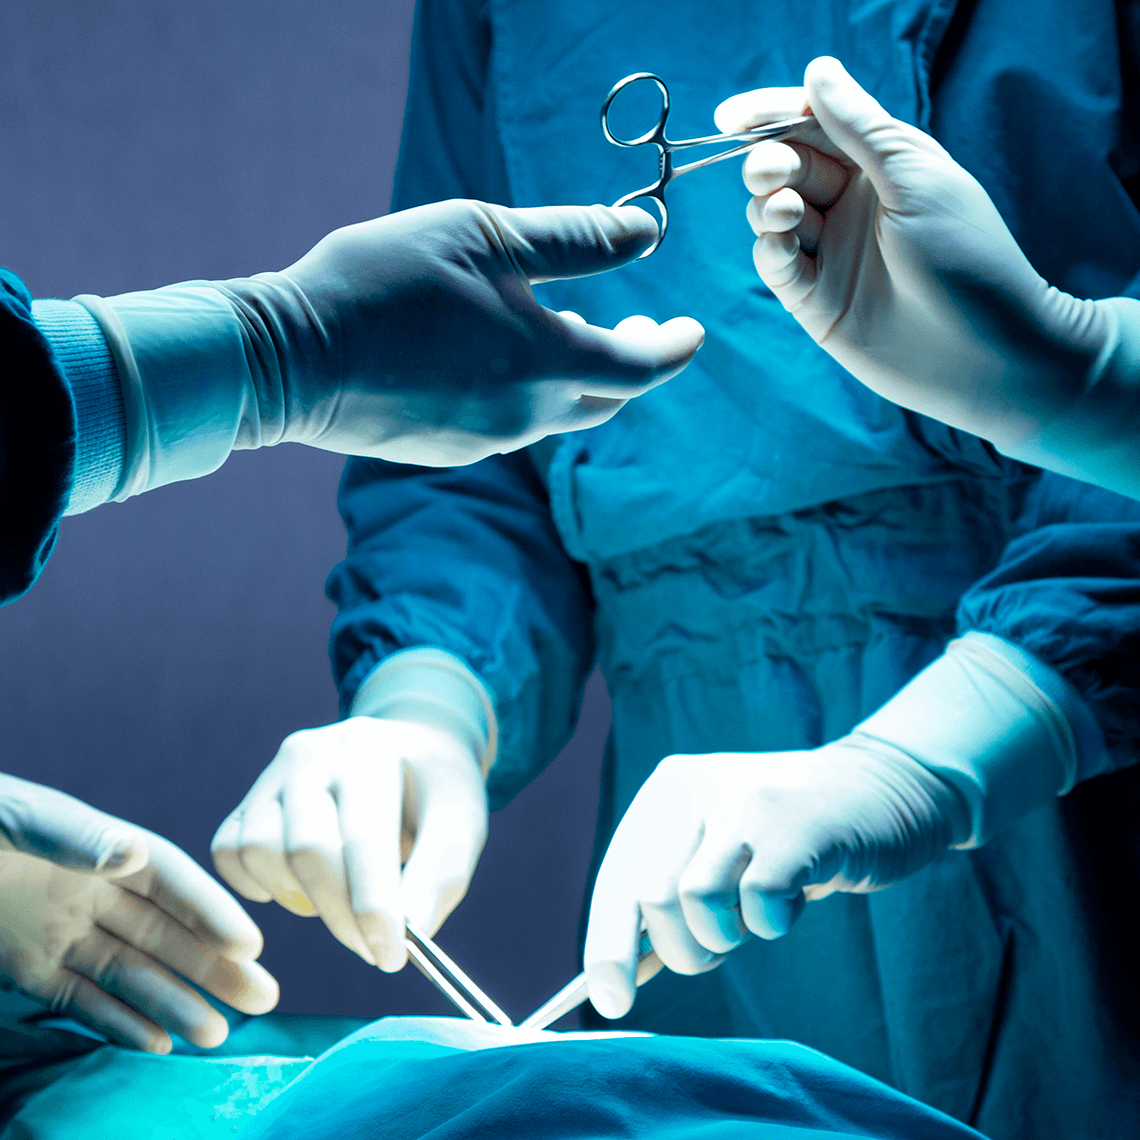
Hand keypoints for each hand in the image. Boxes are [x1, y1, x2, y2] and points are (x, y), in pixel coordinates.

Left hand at [0, 775, 277, 1052]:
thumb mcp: (17, 819)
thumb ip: (73, 836)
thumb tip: (132, 854)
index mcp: (103, 848)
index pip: (169, 882)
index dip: (211, 911)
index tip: (249, 945)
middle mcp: (95, 893)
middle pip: (166, 933)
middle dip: (214, 966)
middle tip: (265, 999)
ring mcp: (64, 932)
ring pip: (132, 974)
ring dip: (174, 1002)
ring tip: (217, 1035)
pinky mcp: (29, 969)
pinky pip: (81, 1000)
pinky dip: (118, 1021)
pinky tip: (155, 1043)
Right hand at [81, 201, 705, 495]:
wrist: (290, 358)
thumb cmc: (385, 282)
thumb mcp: (485, 236)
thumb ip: (575, 241)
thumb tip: (649, 233)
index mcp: (547, 363)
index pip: (643, 369)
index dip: (674, 347)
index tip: (691, 329)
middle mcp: (527, 416)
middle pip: (605, 399)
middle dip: (631, 361)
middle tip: (634, 322)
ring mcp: (486, 441)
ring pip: (555, 413)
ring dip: (572, 373)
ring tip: (558, 327)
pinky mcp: (450, 451)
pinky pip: (510, 423)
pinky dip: (525, 391)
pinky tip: (493, 357)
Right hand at [212, 717, 487, 971]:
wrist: (408, 749)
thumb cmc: (435, 792)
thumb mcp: (461, 821)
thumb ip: (442, 874)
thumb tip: (413, 931)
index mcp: (372, 752)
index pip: (363, 836)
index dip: (373, 904)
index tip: (390, 956)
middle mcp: (315, 753)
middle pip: (306, 848)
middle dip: (341, 915)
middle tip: (374, 950)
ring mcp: (275, 773)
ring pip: (258, 849)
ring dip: (298, 897)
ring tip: (342, 904)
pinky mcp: (250, 797)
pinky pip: (227, 851)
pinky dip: (254, 884)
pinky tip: (299, 890)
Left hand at [583, 738, 962, 1018]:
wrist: (880, 788)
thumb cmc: (787, 839)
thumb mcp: (716, 855)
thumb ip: (667, 904)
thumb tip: (613, 980)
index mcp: (667, 789)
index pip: (617, 878)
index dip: (607, 946)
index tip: (610, 1001)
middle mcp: (696, 785)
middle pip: (650, 896)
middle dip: (683, 948)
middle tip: (724, 944)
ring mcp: (745, 801)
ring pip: (696, 902)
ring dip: (728, 936)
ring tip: (759, 914)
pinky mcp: (796, 826)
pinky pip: (759, 904)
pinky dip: (774, 922)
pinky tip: (796, 896)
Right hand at [713, 57, 1107, 459]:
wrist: (984, 356)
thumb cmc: (967, 259)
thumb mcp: (915, 178)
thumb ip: (860, 129)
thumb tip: (817, 69)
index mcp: (881, 164)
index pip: (813, 123)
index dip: (769, 114)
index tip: (731, 119)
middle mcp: (850, 205)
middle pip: (785, 166)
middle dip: (769, 162)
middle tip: (774, 174)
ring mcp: (830, 253)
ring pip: (770, 213)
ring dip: (768, 205)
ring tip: (789, 215)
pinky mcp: (813, 300)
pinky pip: (773, 263)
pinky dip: (767, 248)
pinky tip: (781, 245)